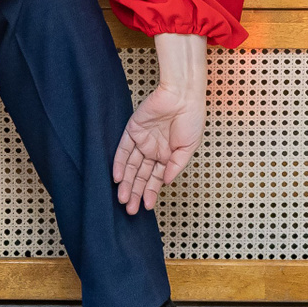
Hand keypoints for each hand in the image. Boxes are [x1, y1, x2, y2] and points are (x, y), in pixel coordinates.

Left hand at [113, 33, 206, 213]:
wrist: (183, 96)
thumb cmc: (191, 119)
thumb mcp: (188, 148)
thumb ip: (175, 165)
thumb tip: (165, 182)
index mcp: (167, 156)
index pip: (155, 179)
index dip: (150, 193)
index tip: (146, 207)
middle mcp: (153, 150)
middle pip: (140, 175)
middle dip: (135, 192)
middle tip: (129, 210)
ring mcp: (142, 141)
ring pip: (130, 166)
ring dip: (126, 182)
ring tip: (122, 198)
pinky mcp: (132, 130)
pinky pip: (123, 149)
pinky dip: (118, 163)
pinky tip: (117, 177)